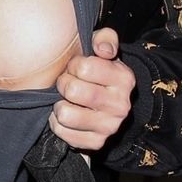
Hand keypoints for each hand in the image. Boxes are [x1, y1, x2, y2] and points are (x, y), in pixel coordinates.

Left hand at [51, 29, 135, 150]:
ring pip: (65, 114)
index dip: (74, 65)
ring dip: (59, 105)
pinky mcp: (96, 143)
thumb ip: (105, 38)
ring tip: (66, 100)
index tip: (76, 67)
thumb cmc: (101, 73)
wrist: (111, 105)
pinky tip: (67, 114)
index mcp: (124, 78)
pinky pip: (62, 132)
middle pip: (72, 90)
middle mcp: (120, 105)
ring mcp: (109, 126)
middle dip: (63, 84)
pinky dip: (57, 123)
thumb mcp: (105, 50)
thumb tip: (102, 49)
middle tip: (67, 83)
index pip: (84, 67)